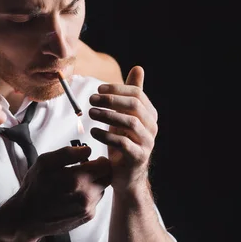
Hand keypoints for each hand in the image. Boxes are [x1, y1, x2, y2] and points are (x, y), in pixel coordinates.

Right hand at [10, 146, 111, 236]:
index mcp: (77, 179)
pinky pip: (95, 201)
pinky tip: (73, 194)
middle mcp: (86, 195)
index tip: (88, 159)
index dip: (98, 159)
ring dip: (94, 183)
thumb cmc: (35, 187)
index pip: (104, 165)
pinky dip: (88, 195)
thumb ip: (68, 153)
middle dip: (99, 170)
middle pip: (107, 177)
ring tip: (76, 182)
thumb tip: (87, 150)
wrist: (28, 216)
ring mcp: (88, 207)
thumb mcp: (44, 162)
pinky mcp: (87, 216)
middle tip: (84, 168)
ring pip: (102, 189)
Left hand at [89, 66, 158, 192]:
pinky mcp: (138, 158)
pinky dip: (107, 136)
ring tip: (89, 113)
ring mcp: (147, 143)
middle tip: (91, 99)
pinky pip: (124, 144)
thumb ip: (130, 94)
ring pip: (130, 123)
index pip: (137, 94)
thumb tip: (138, 67)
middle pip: (135, 106)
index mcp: (149, 114)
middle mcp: (152, 127)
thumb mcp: (125, 115)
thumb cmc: (124, 139)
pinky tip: (93, 132)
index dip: (117, 89)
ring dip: (107, 115)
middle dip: (111, 100)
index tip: (98, 89)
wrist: (126, 173)